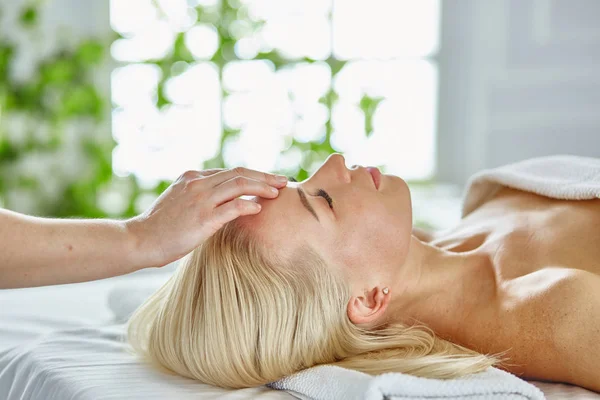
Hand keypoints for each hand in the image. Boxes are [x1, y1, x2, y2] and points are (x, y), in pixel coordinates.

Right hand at [125, 167, 287, 267]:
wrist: (140, 240)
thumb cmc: (160, 227)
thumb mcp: (179, 201)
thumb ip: (200, 196)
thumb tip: (224, 201)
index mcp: (192, 177)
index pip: (230, 171)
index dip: (253, 175)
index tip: (269, 180)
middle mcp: (198, 183)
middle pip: (239, 173)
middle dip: (264, 176)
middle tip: (284, 181)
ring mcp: (200, 200)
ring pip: (239, 185)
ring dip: (262, 186)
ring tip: (278, 192)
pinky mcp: (203, 219)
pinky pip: (232, 207)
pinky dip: (248, 205)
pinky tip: (259, 208)